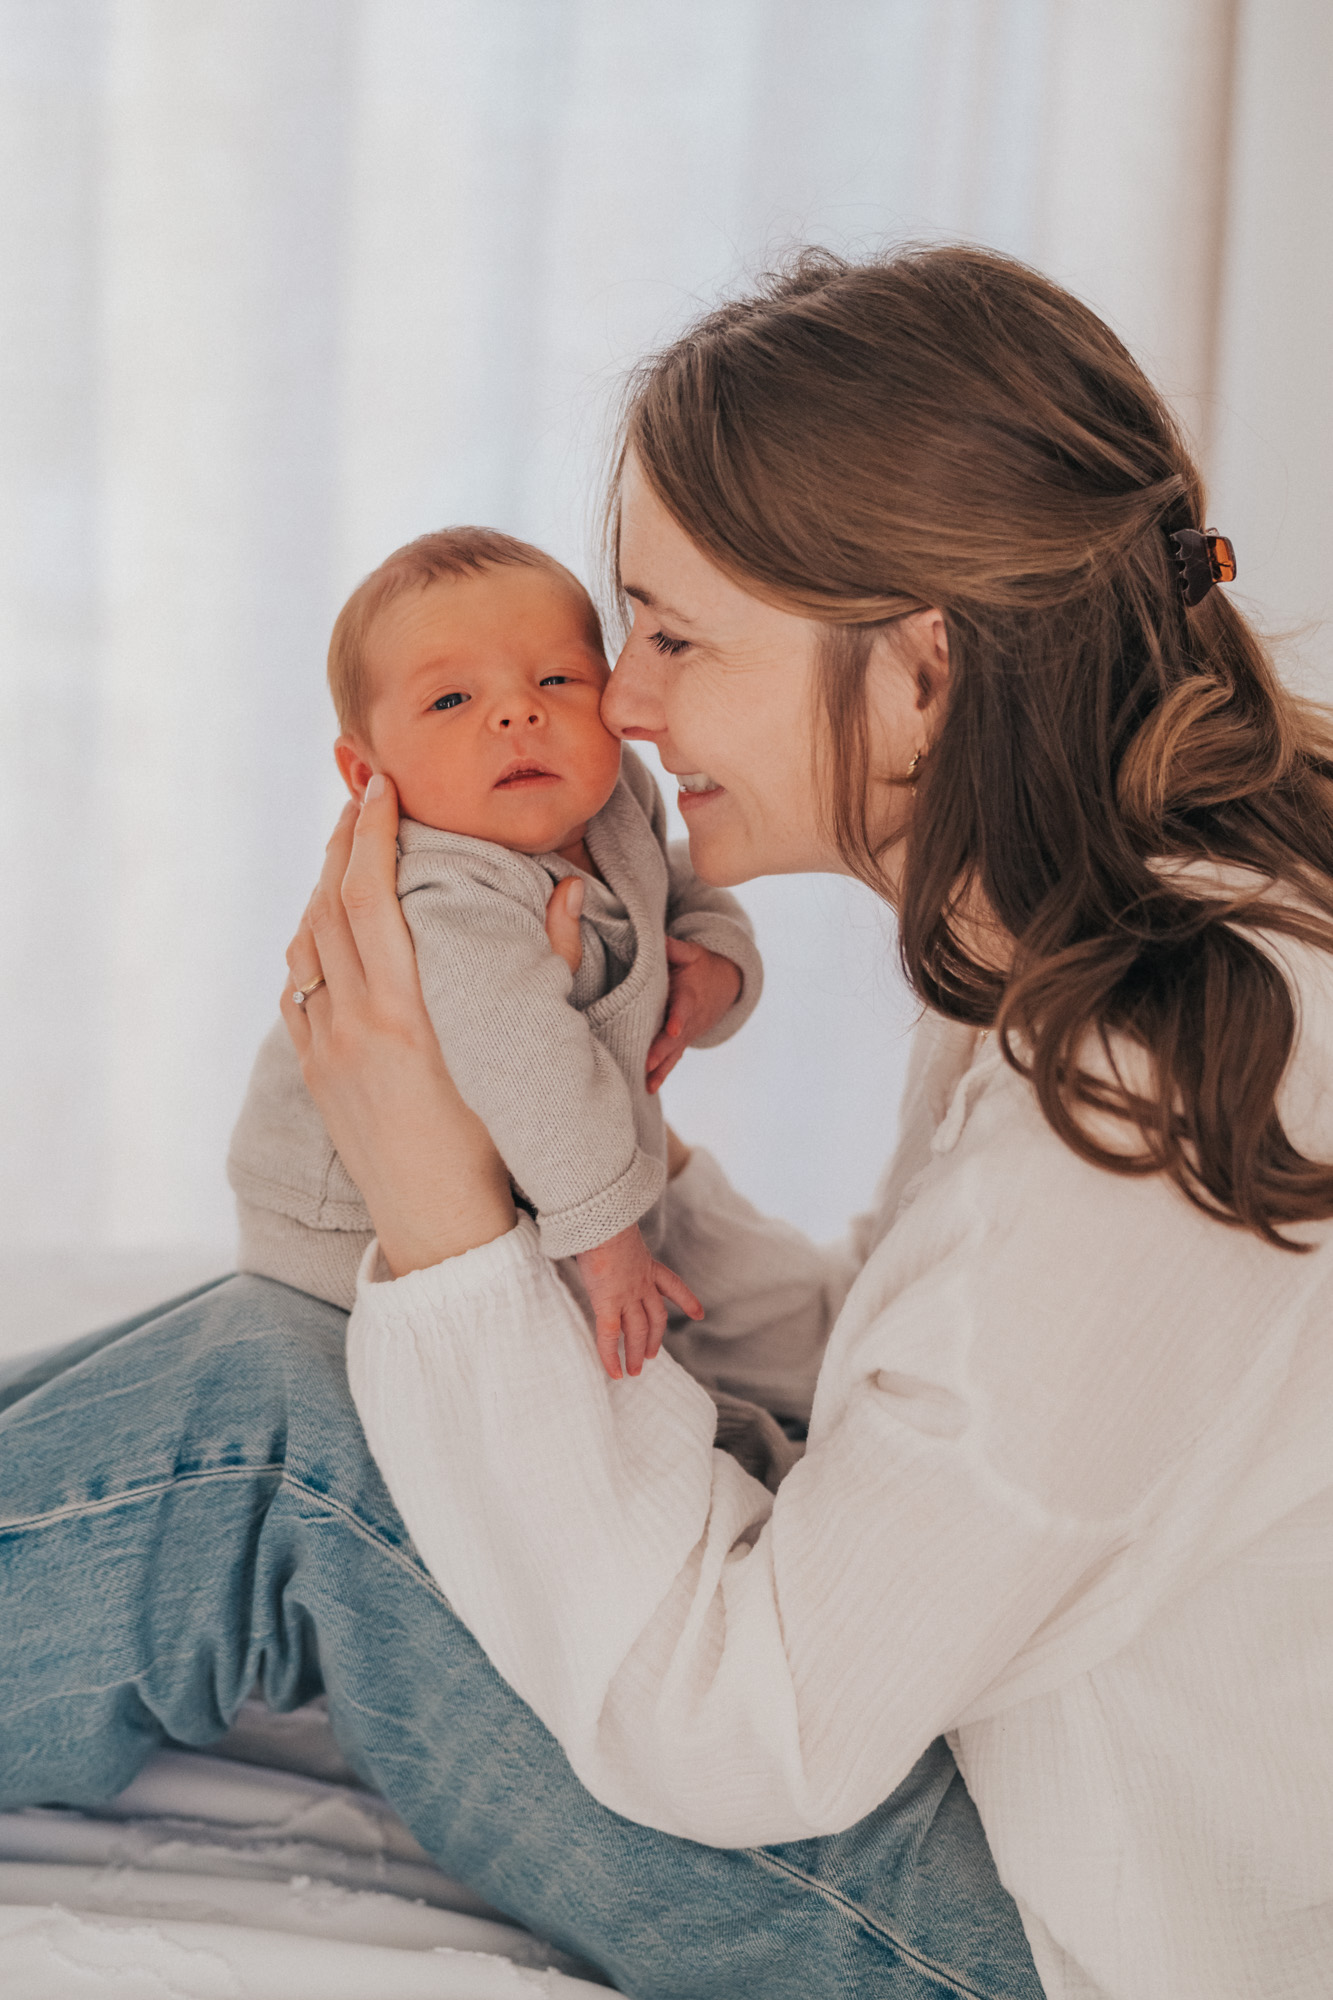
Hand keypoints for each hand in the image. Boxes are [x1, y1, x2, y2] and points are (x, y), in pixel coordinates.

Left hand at [281, 778, 514, 1275]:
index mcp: (404, 1017)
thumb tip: (567, 890)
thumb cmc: (498, 1145)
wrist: (442, 1227)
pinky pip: (298, 987)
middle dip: (344, 842)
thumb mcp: (526, 1052)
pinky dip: (311, 941)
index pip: (371, 898)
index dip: (371, 834)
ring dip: (324, 886)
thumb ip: (552, 965)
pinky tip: (330, 922)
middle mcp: (352, 1027)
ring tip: (349, 846)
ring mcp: (324, 1050)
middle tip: (364, 794)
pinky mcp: (313, 1072)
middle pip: (331, 907)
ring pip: (307, 943)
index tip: (381, 788)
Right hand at [575, 1224, 702, 1379]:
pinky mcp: (608, 1304)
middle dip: (655, 1338)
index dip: (687, 1301)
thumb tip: (597, 1234)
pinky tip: (614, 1372)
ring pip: (637, 1332)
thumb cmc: (603, 1221)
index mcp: (646, 1265)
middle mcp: (641, 1283)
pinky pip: (610, 1337)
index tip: (699, 1314)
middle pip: (655, 1317)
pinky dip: (611, 1357)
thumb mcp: (617, 1231)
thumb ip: (615, 1240)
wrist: (601, 1221)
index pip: (673, 1285)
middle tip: (652, 1355)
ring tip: (635, 1371)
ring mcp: (626, 1295)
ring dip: (637, 1353)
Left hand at [645, 939, 742, 1093]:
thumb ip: (674, 948)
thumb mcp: (691, 953)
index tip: (673, 1029)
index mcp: (690, 995)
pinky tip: (648, 1088)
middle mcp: (690, 1019)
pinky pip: (672, 1059)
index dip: (678, 1019)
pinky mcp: (682, 1042)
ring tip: (647, 1085)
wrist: (725, 985)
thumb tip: (657, 938)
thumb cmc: (702, 966)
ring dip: (661, 1069)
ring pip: (674, 1053)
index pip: (684, 1008)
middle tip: (648, 1063)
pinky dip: (662, 1073)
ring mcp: (687, 1034)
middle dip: (662, 1051)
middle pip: (675, 1038)